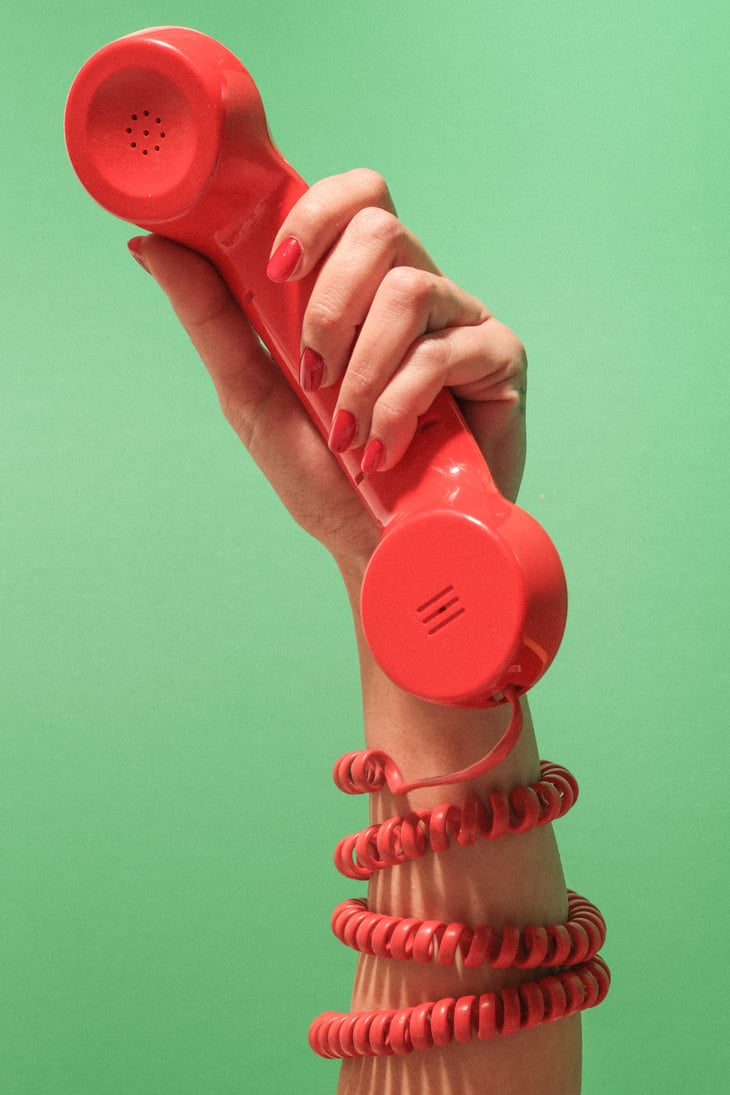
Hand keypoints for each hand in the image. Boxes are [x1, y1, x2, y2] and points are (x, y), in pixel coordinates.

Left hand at [134, 169, 526, 573]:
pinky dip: (399, 404)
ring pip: (409, 289)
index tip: (279, 268)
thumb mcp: (251, 395)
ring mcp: (460, 321)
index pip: (353, 198)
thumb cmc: (321, 478)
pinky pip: (446, 350)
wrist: (375, 547)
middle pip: (381, 224)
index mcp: (360, 288)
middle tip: (313, 372)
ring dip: (362, 369)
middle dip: (329, 304)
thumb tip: (152, 243)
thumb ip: (212, 317)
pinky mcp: (500, 359)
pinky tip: (384, 448)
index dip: (315, 214)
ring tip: (348, 428)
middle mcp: (414, 292)